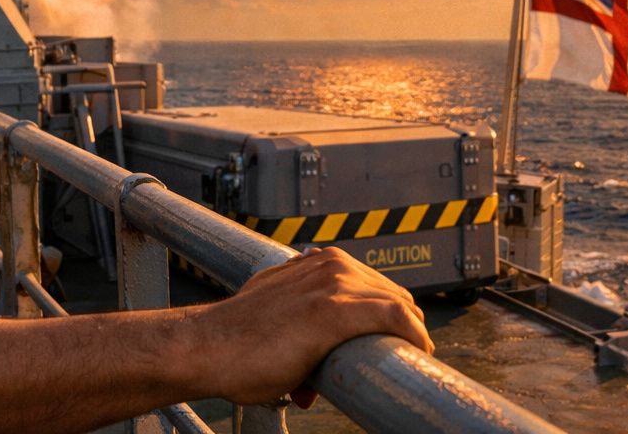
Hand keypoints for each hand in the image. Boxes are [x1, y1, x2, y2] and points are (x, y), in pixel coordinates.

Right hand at [199, 245, 433, 405]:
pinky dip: (414, 333)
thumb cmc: (233, 339)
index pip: (371, 283)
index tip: (392, 340)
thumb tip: (310, 366)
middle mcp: (327, 265)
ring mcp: (332, 285)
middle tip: (396, 356)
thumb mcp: (273, 310)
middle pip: (390, 292)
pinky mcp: (335, 311)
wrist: (206, 348)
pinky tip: (421, 350)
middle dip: (396, 325)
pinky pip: (395, 316)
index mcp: (314, 262)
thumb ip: (298, 317)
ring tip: (408, 359)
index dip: (387, 314)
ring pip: (396, 303)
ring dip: (408, 332)